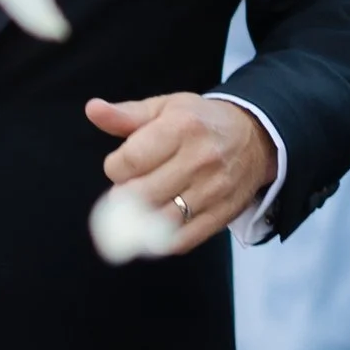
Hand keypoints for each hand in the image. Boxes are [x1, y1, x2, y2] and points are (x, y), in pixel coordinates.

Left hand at [84, 91, 275, 247]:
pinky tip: (154, 229)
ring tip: (138, 209)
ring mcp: (214, 190)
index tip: (121, 166)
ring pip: (161, 219)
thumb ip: (126, 114)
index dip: (115, 168)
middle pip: (142, 193)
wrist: (256, 138)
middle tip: (127, 189)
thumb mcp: (165, 108)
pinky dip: (162, 241)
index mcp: (181, 127)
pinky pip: (184, 239)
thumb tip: (93, 109)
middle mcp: (200, 159)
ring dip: (139, 220)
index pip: (130, 160)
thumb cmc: (200, 122)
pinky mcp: (223, 214)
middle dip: (124, 195)